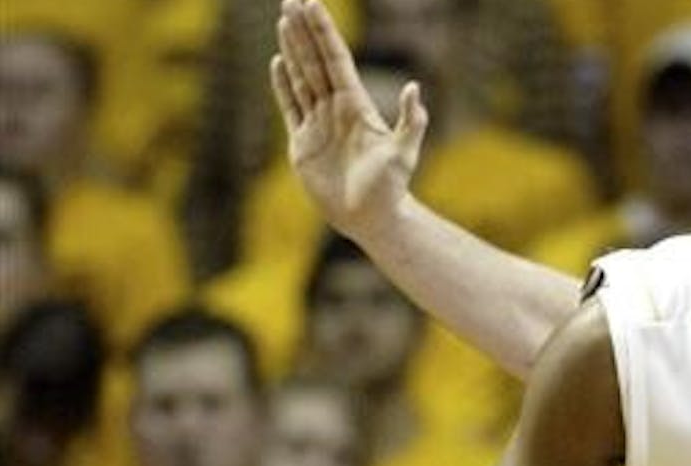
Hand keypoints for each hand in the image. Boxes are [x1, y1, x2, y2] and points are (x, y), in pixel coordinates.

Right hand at [269, 0, 427, 238]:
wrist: (371, 219)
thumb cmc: (391, 189)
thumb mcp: (403, 154)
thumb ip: (410, 122)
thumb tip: (413, 89)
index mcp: (356, 106)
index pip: (335, 60)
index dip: (323, 32)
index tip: (312, 4)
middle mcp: (336, 109)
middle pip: (315, 62)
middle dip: (302, 31)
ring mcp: (318, 124)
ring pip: (301, 78)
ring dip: (292, 50)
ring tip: (283, 20)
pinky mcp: (303, 143)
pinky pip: (290, 106)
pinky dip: (282, 84)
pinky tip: (277, 62)